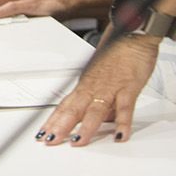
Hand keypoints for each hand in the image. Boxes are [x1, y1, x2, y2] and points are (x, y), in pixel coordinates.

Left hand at [36, 34, 158, 146]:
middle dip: (61, 126)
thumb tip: (100, 120)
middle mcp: (94, 86)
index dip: (53, 120)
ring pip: (95, 110)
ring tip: (78, 141)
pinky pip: (125, 107)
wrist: (132, 33)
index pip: (65, 105)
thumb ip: (101, 100)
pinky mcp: (128, 86)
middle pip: (74, 109)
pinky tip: (119, 135)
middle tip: (50, 141)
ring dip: (86, 127)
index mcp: (86, 84)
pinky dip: (122, 122)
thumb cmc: (116, 53)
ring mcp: (110, 87)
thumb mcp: (103, 78)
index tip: (44, 132)